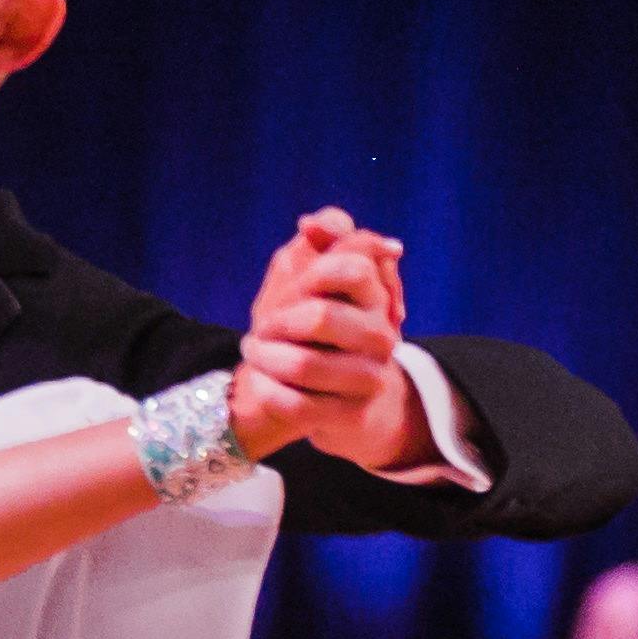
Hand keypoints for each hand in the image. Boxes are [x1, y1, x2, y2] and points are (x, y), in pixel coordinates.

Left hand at [233, 210, 423, 470]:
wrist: (329, 393)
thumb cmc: (312, 326)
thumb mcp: (309, 276)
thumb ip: (318, 241)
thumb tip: (312, 224)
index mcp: (375, 295)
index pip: (352, 268)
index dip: (309, 276)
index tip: (295, 286)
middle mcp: (382, 336)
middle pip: (320, 316)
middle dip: (277, 321)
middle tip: (263, 326)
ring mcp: (370, 378)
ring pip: (304, 364)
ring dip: (264, 356)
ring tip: (255, 352)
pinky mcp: (351, 414)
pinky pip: (296, 404)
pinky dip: (267, 390)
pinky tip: (262, 381)